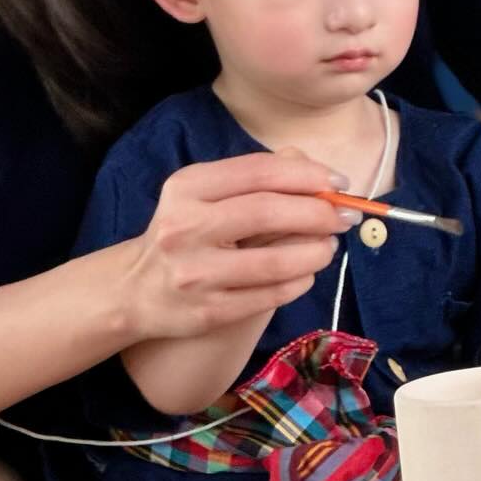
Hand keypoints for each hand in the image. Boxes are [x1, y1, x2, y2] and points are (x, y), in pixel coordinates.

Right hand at [119, 150, 353, 342]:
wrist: (137, 290)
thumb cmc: (184, 232)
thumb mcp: (204, 194)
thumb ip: (254, 177)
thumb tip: (312, 167)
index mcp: (187, 187)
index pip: (258, 172)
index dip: (307, 174)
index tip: (339, 181)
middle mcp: (185, 228)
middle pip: (268, 212)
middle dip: (318, 212)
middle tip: (344, 216)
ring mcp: (195, 274)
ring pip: (275, 262)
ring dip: (315, 252)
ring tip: (328, 247)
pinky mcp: (208, 312)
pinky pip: (271, 295)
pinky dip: (299, 281)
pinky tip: (305, 273)